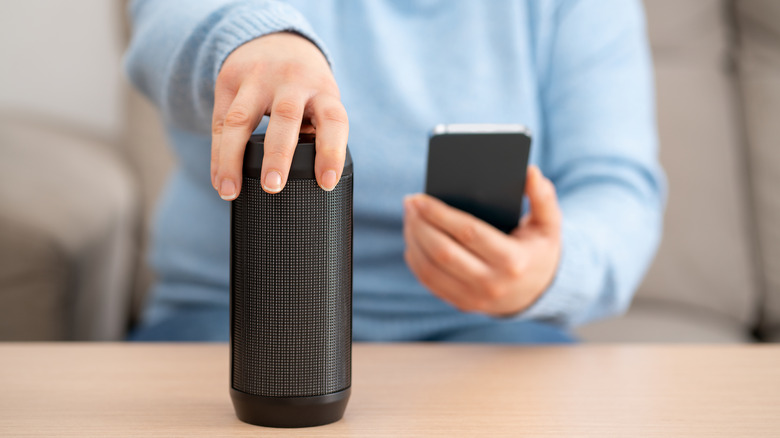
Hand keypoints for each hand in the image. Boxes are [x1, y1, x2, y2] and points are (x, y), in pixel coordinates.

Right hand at [211, 32, 347, 199]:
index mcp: (323, 90)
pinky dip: (218, 155)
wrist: (273, 39)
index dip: (332, 152)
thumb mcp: (320, 100)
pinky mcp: (229, 80)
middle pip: (285, 117)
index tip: (326, 183)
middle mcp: (291, 80)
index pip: (333, 120)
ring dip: (233, 158)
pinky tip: (219, 180)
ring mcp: (257, 79)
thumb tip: (311, 184)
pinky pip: (220, 122)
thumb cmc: (304, 86)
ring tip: (229, 191)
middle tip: (273, 187)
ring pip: (241, 119)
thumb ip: (317, 133)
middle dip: (278, 155)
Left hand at [403, 166, 561, 316]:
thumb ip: (543, 197)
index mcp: (512, 260)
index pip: (468, 234)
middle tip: (409, 202)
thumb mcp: (549, 224)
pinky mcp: (461, 303)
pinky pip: (429, 282)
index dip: (439, 214)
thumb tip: (531, 171)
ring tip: (409, 217)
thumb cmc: (539, 249)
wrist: (540, 293)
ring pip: (430, 268)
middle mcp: (491, 283)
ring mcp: (474, 298)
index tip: (420, 198)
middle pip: (443, 252)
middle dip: (420, 224)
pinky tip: (412, 238)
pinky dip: (415, 259)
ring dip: (413, 240)